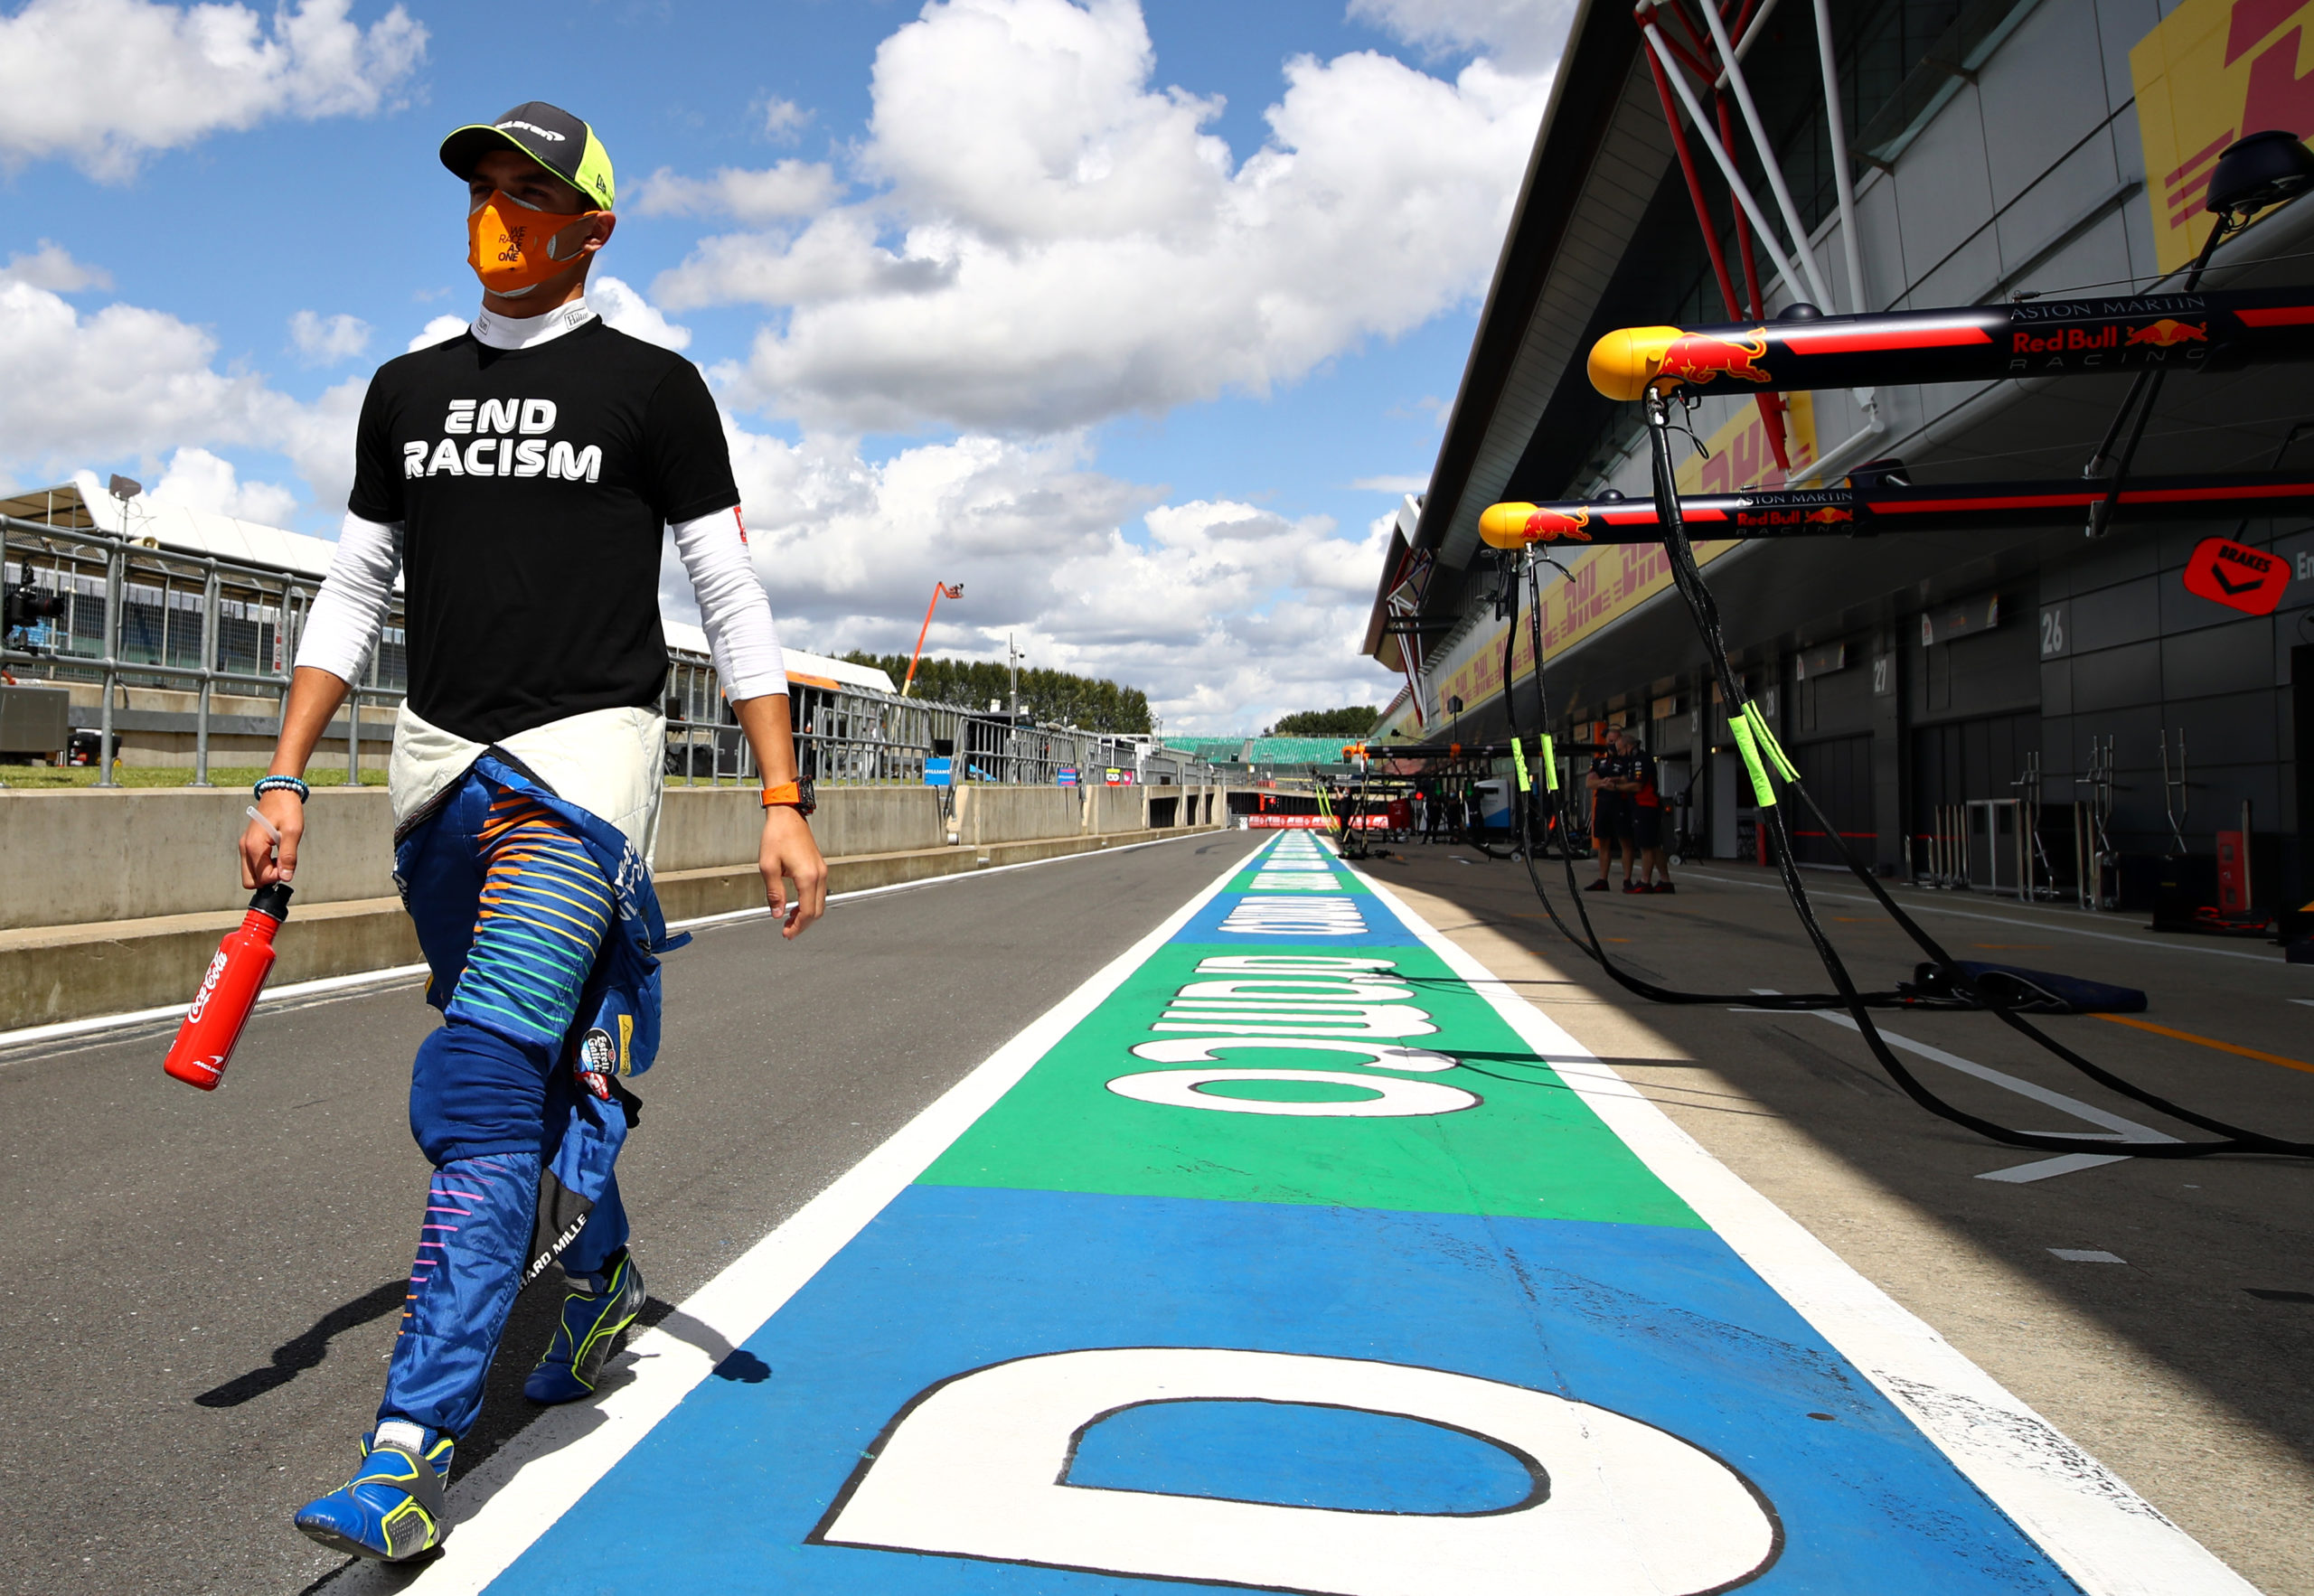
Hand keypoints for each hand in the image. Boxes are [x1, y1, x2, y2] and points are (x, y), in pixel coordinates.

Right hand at [240, 789, 304, 887]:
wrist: (279, 792)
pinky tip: (275, 854)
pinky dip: (263, 865)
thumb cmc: (287, 809)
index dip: (277, 877)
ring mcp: (244, 846)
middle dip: (267, 879)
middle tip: (283, 865)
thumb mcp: (292, 832)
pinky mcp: (248, 844)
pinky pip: (252, 864)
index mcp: (254, 846)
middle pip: (250, 881)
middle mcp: (245, 848)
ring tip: (281, 857)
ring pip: (250, 874)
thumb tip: (285, 877)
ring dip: (265, 873)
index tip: (288, 865)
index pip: (261, 878)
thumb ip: (288, 857)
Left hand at [760, 805, 826, 938]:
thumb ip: (774, 893)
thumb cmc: (776, 837)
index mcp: (807, 877)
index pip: (807, 912)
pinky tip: (796, 906)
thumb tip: (777, 914)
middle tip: (787, 932)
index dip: (797, 927)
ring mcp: (822, 871)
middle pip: (817, 911)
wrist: (788, 815)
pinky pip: (819, 893)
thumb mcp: (768, 867)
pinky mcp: (820, 867)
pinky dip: (810, 904)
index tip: (786, 934)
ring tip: (790, 921)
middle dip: (803, 925)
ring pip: (821, 903)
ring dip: (807, 915)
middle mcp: (819, 876)